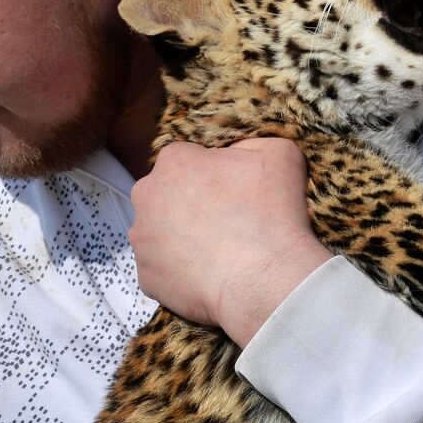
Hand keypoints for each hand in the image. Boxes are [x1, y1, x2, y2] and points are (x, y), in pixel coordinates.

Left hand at [128, 138, 331, 346]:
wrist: (264, 280)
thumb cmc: (271, 214)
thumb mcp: (280, 154)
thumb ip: (250, 143)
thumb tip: (238, 151)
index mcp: (174, 161)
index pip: (187, 157)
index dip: (213, 172)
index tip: (234, 190)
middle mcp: (146, 196)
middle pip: (167, 193)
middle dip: (191, 202)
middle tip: (227, 220)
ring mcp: (142, 240)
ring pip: (161, 231)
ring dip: (183, 236)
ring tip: (220, 251)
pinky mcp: (146, 277)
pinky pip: (164, 268)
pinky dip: (183, 270)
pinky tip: (210, 274)